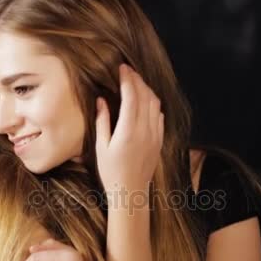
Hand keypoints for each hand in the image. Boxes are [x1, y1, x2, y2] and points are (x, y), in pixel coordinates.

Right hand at [95, 64, 163, 199]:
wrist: (132, 192)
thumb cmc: (112, 172)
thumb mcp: (101, 147)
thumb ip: (102, 121)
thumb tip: (101, 100)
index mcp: (129, 130)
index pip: (131, 96)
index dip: (128, 79)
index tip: (122, 68)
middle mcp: (145, 130)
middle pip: (145, 96)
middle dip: (137, 79)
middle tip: (128, 70)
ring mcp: (155, 134)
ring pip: (155, 103)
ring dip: (146, 89)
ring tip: (136, 81)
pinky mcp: (159, 140)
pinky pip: (159, 115)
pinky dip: (152, 103)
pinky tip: (145, 100)